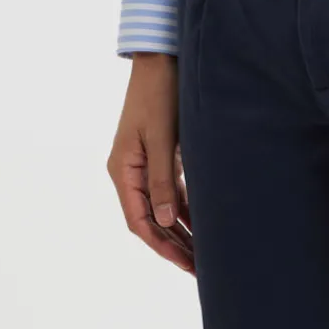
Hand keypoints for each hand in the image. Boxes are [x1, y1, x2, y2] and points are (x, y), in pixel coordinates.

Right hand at [107, 53, 195, 272]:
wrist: (162, 60)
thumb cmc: (160, 94)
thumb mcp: (162, 138)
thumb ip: (163, 180)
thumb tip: (164, 221)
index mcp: (123, 170)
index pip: (138, 220)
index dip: (161, 245)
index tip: (184, 263)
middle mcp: (131, 172)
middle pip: (150, 220)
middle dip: (173, 245)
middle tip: (199, 269)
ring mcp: (146, 165)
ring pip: (162, 208)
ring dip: (181, 231)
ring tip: (204, 254)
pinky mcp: (162, 156)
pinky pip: (173, 192)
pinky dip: (187, 209)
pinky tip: (204, 225)